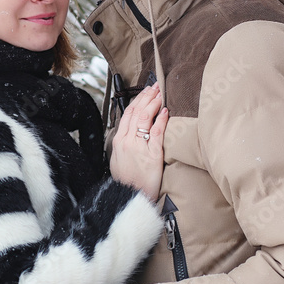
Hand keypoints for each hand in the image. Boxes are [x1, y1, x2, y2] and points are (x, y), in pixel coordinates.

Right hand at [110, 83, 167, 200]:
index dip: (137, 100)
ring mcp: (138, 147)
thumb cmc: (127, 181)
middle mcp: (126, 141)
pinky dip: (161, 119)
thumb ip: (124, 144)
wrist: (131, 197)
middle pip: (136, 112)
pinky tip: (165, 111)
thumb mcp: (118, 159)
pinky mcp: (152, 154)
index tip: (145, 91)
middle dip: (146, 96)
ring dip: (154, 103)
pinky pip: (157, 132)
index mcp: (118, 141)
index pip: (127, 114)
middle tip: (155, 86)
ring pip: (145, 118)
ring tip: (161, 93)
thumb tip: (130, 131)